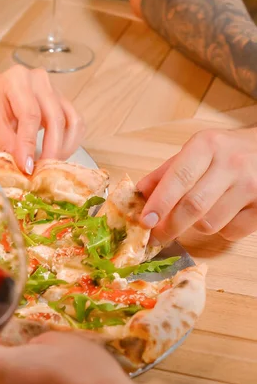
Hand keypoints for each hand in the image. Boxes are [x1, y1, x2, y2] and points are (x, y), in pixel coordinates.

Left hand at [0, 66, 84, 172]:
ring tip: (50, 165)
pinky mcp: (61, 102)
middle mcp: (40, 80)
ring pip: (72, 120)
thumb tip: (25, 165)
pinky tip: (58, 155)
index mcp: (18, 79)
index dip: (30, 144)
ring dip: (64, 147)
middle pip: (56, 117)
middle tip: (42, 171)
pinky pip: (75, 123)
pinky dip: (70, 142)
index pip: (30, 115)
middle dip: (51, 149)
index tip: (28, 167)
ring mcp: (54, 90)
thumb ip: (7, 143)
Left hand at [137, 128, 256, 243]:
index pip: (179, 178)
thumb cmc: (227, 152)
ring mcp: (251, 186)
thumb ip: (166, 173)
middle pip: (193, 206)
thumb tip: (139, 195)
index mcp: (207, 146)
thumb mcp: (196, 151)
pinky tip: (225, 213)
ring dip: (196, 226)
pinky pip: (231, 232)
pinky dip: (221, 230)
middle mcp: (231, 163)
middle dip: (170, 226)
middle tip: (156, 237)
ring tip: (201, 211)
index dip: (159, 203)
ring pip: (209, 223)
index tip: (145, 222)